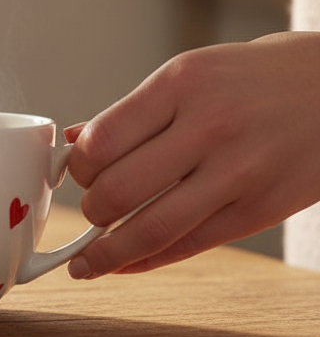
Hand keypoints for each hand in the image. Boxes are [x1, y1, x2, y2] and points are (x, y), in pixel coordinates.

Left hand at [64, 31, 319, 277]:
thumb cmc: (255, 77)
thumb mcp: (192, 73)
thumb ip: (134, 111)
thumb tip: (74, 140)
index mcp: (181, 82)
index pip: (103, 138)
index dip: (78, 167)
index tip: (74, 174)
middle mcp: (209, 125)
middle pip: (120, 187)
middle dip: (91, 209)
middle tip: (89, 210)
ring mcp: (239, 171)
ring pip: (153, 228)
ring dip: (108, 252)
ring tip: (86, 262)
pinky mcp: (262, 209)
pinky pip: (192, 244)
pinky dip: (149, 260)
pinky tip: (127, 263)